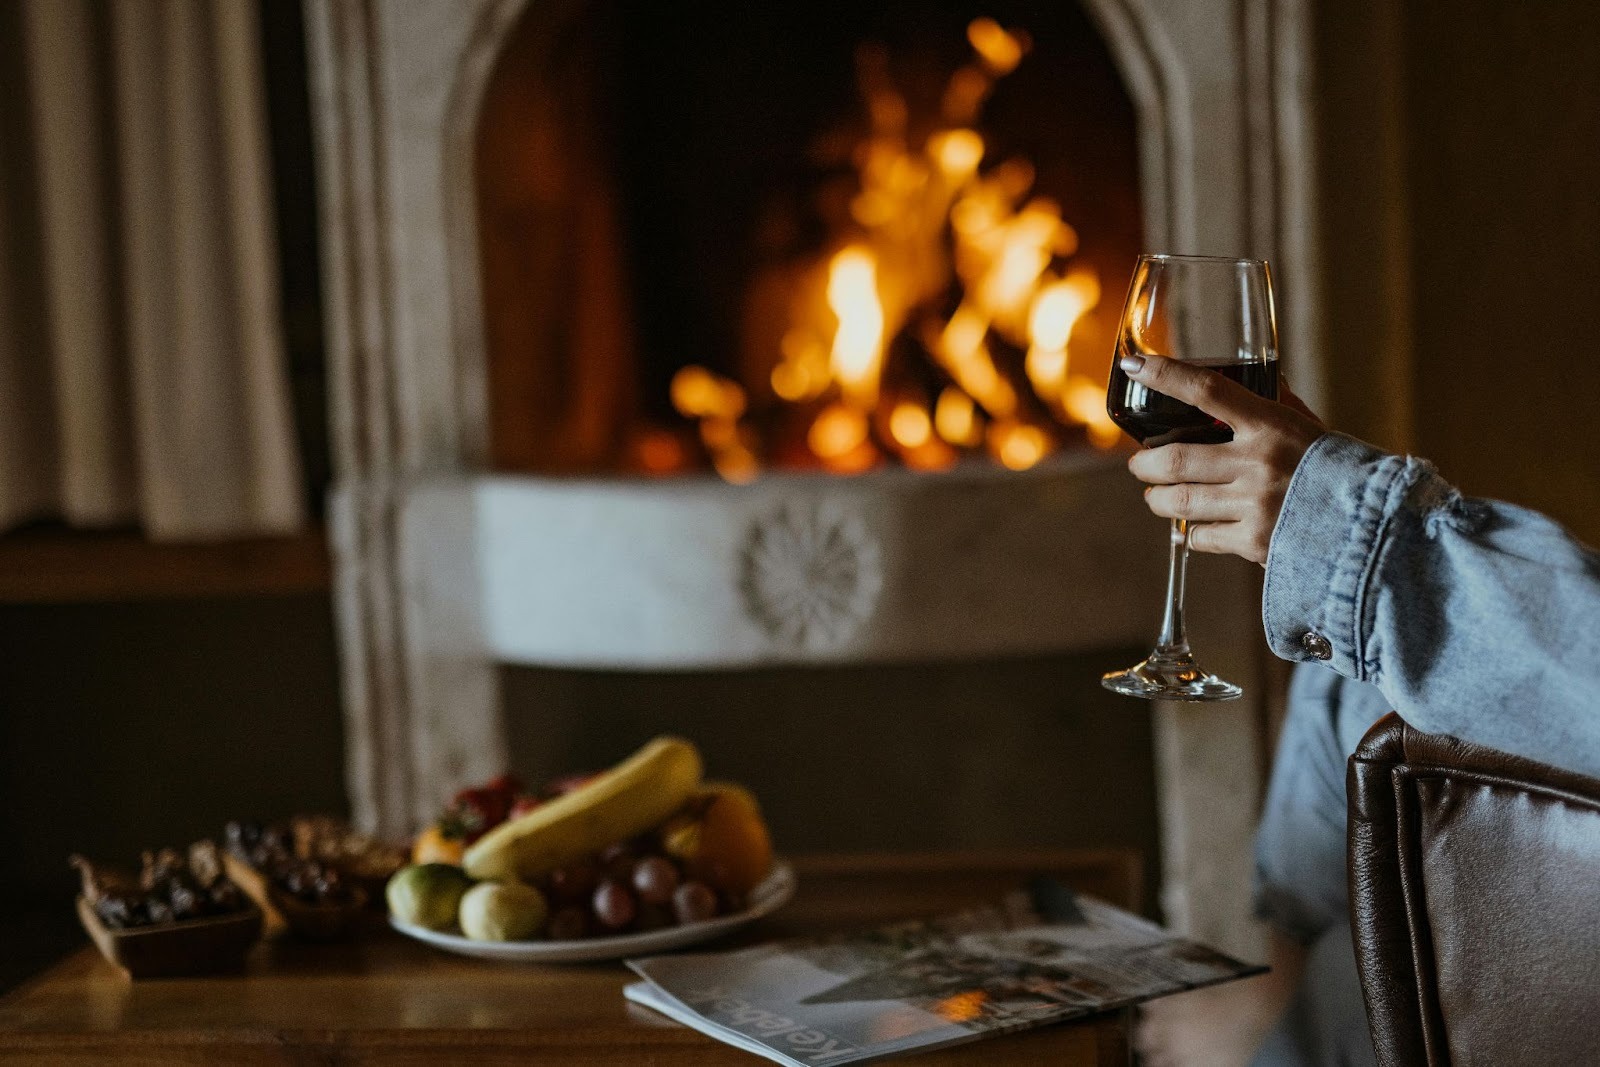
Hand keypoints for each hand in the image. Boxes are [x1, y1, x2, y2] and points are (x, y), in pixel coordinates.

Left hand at [1122, 354, 1325, 564]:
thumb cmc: (1338, 468)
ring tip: (1155, 496)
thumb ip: (1275, 405)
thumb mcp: (1308, 426)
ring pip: (1178, 501)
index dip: (1166, 376)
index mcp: (1272, 424)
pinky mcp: (1254, 542)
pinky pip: (1200, 537)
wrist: (1374, 522)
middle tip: (1139, 464)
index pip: (1208, 390)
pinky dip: (1191, 532)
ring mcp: (1255, 504)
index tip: (1135, 366)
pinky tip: (1195, 526)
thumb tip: (1253, 375)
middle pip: (1173, 459)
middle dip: (1144, 464)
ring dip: (1157, 499)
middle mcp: (1259, 462)